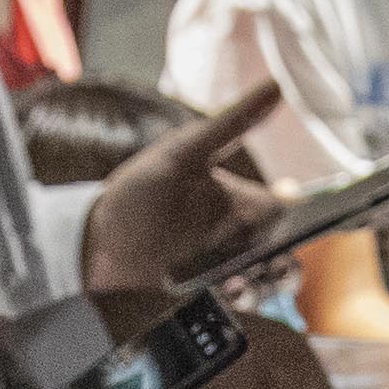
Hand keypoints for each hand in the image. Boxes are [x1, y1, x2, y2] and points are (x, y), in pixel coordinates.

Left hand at [81, 85, 284, 296]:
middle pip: (282, 251)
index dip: (292, 218)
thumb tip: (276, 85)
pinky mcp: (209, 294)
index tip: (281, 224)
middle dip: (282, 261)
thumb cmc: (139, 190)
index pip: (282, 210)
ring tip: (242, 281)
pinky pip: (243, 302)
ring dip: (267, 284)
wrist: (96, 242)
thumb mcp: (185, 152)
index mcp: (238, 200)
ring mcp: (224, 266)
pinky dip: (245, 299)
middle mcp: (236, 235)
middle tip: (266, 262)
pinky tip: (229, 292)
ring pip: (268, 281)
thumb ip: (233, 124)